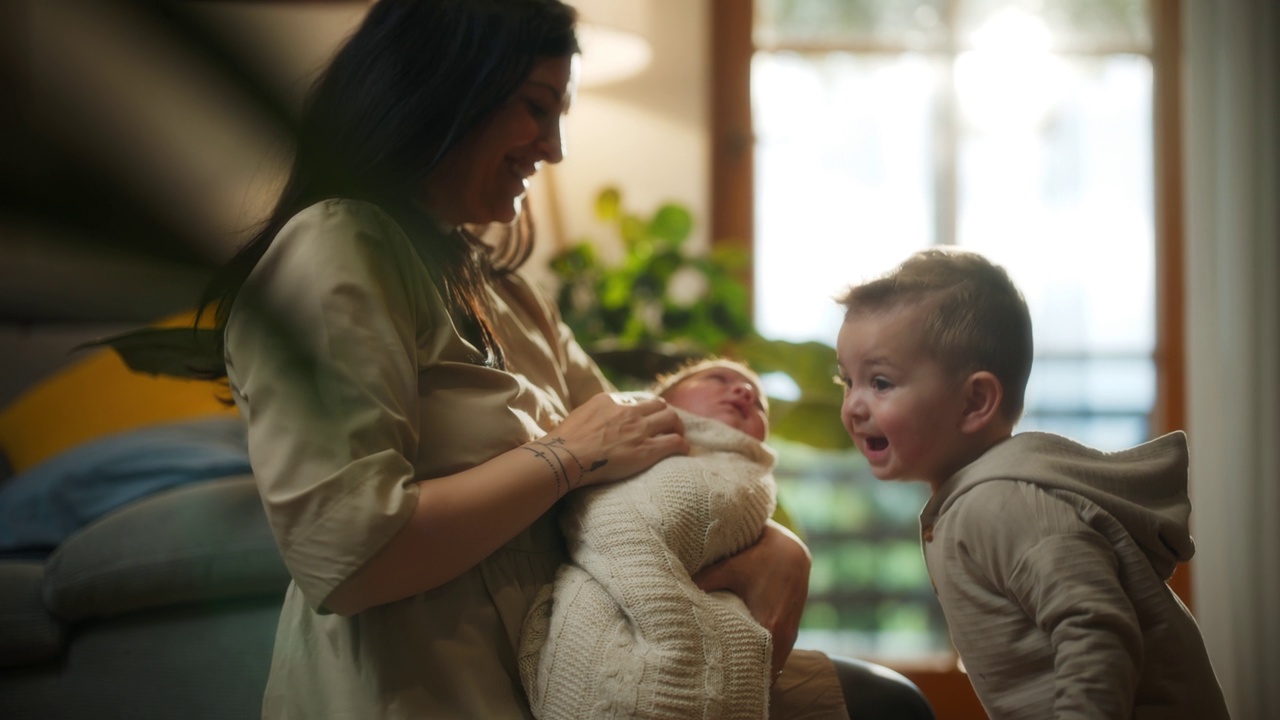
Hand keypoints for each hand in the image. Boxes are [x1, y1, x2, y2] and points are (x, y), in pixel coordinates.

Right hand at [546, 392, 688, 488]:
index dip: (644, 410)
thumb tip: (593, 421)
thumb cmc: (563, 443)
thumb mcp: (578, 417)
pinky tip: (683, 450)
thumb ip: (592, 415)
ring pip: (672, 418)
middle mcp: (627, 411)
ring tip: (678, 436)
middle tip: (667, 426)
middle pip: (658, 405)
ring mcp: (639, 429)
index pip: (636, 400)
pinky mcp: (647, 449)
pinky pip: (675, 442)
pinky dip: (682, 445)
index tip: (645, 419)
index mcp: (609, 401)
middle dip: (665, 414)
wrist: (564, 457)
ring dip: (678, 426)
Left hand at [693, 520, 811, 681]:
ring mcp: (790, 637)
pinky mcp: (791, 634)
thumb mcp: (731, 567)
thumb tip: (675, 591)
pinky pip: (777, 658)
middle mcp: (783, 636)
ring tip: (731, 675)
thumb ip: (705, 580)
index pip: (754, 664)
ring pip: (772, 667)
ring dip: (755, 671)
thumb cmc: (759, 558)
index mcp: (769, 624)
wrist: (792, 551)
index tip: (719, 679)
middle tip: (721, 682)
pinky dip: (763, 662)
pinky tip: (745, 662)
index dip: (737, 674)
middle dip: (744, 677)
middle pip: (764, 672)